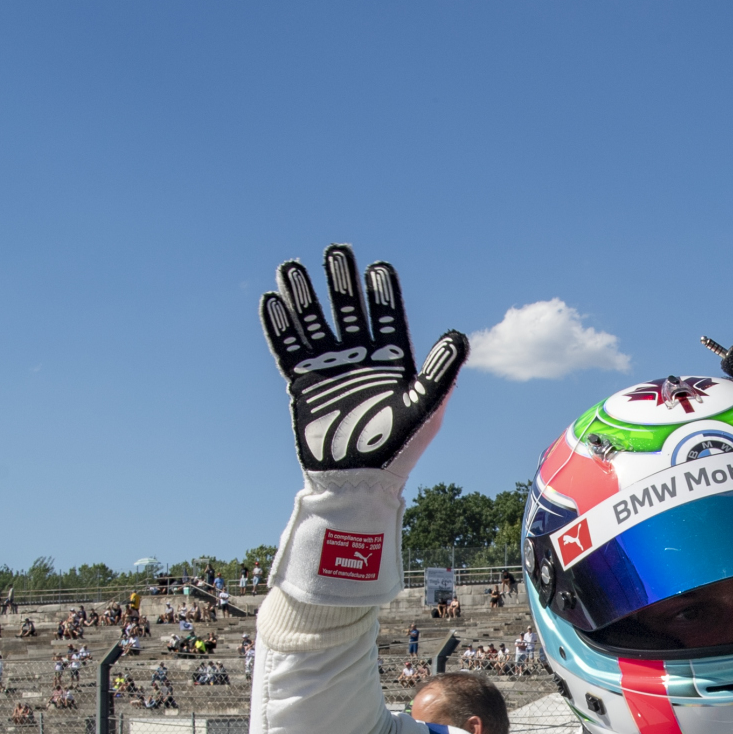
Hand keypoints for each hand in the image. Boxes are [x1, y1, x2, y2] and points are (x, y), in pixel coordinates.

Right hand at [262, 245, 466, 476]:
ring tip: (291, 266)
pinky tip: (273, 301)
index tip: (379, 268)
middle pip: (349, 310)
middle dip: (342, 282)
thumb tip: (460, 337)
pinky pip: (288, 350)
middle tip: (336, 251)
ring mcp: (329, 369)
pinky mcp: (304, 384)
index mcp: (391, 361)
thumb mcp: (425, 410)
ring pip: (314, 323)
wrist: (356, 482)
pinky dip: (279, 327)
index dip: (382, 293)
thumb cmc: (397, 450)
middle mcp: (359, 359)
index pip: (386, 317)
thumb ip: (441, 373)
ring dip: (304, 296)